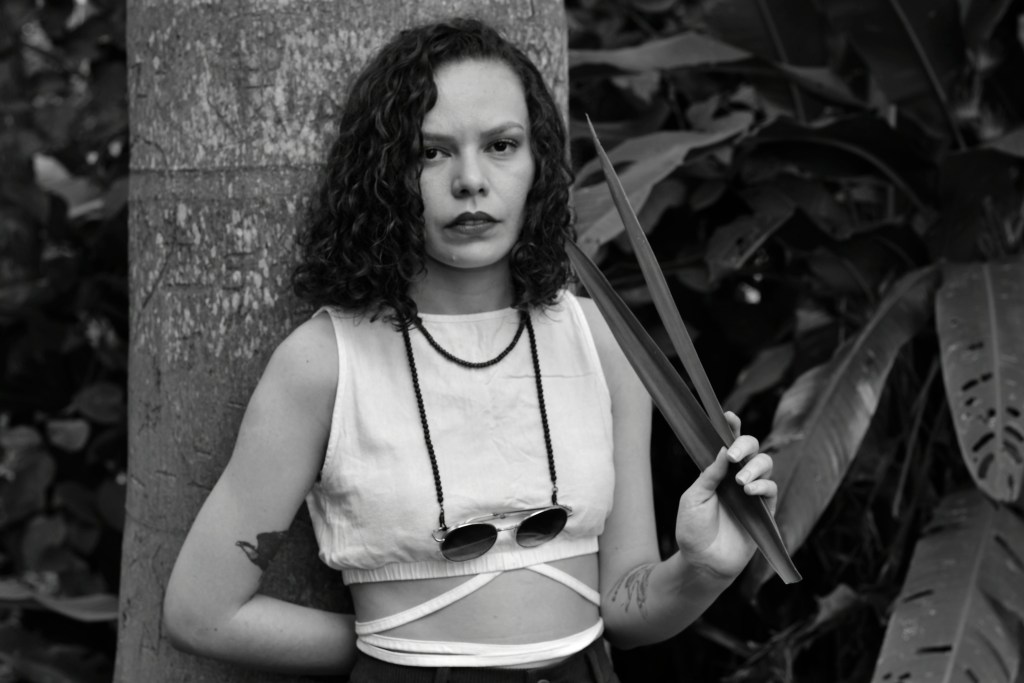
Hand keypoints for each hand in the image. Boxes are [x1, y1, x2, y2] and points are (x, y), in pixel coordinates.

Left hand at [673, 411, 775, 579]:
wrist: (703, 563)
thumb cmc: (693, 530)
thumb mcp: (694, 498)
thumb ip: (710, 475)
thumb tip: (724, 449)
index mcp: (718, 472)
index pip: (728, 445)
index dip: (731, 429)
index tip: (728, 416)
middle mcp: (737, 479)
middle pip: (753, 449)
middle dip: (746, 445)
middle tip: (735, 455)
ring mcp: (752, 494)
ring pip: (765, 465)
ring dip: (755, 467)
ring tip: (740, 481)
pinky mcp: (764, 511)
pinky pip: (771, 490)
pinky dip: (762, 486)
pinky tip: (749, 491)